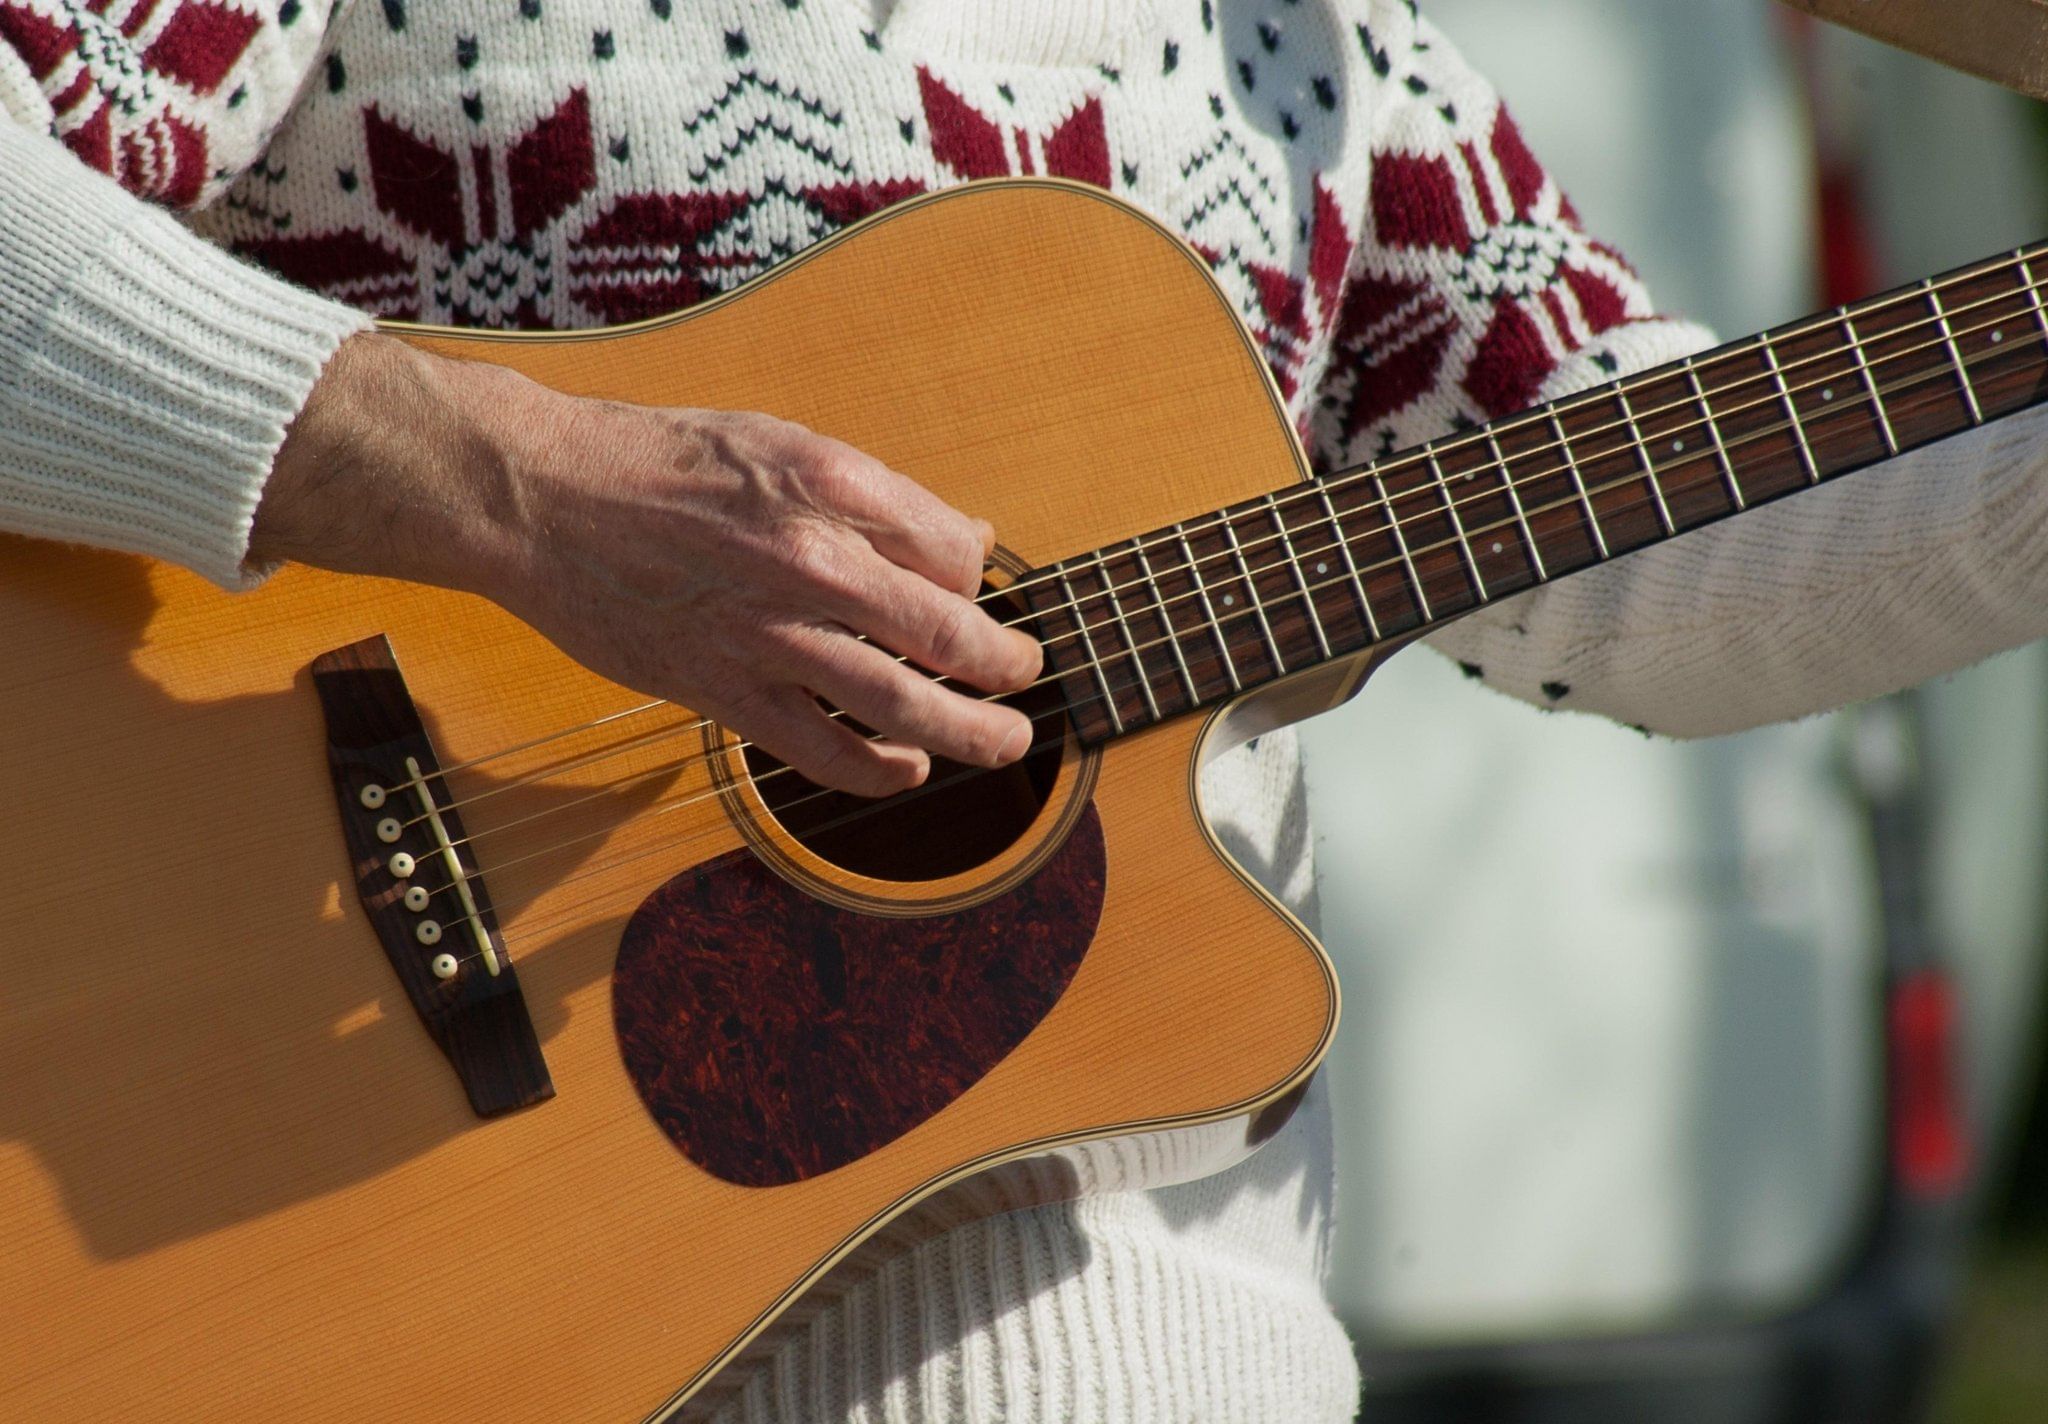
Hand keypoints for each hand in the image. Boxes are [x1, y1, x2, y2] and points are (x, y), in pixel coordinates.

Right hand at [256, 332, 1043, 795]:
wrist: (538, 496)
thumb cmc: (654, 458)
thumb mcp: (777, 440)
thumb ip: (873, 495)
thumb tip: (966, 534)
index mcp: (834, 481)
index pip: (956, 549)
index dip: (979, 577)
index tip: (972, 592)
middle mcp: (815, 557)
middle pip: (953, 632)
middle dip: (1008, 665)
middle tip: (1028, 676)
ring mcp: (771, 632)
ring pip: (905, 703)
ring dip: (972, 732)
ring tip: (1007, 741)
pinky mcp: (724, 690)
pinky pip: (824, 752)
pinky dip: (880, 771)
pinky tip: (906, 770)